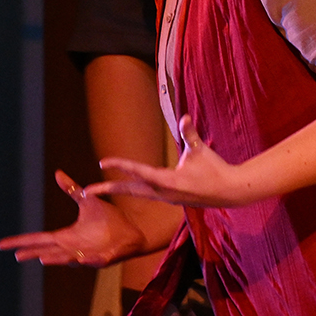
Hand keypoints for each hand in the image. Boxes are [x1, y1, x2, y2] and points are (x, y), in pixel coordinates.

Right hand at [0, 169, 149, 266]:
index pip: (40, 239)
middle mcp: (74, 248)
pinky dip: (87, 260)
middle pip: (49, 251)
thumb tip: (58, 173)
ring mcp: (89, 255)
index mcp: (67, 236)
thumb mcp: (88, 202)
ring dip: (58, 259)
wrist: (134, 231)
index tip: (1, 244)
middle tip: (16, 256)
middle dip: (34, 252)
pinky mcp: (105, 257)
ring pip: (70, 259)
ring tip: (42, 259)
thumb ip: (72, 190)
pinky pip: (95, 260)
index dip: (21, 241)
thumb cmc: (110, 221)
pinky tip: (79, 259)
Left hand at [90, 116, 259, 208]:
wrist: (230, 192)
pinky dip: (135, 191)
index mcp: (167, 180)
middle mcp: (163, 192)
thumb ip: (190, 133)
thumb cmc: (215, 168)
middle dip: (108, 190)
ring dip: (120, 191)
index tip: (102, 162)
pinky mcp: (171, 199)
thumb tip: (184, 116)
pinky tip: (129, 189)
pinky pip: (148, 195)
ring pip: (137, 194)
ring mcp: (167, 198)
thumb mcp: (201, 149)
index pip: (137, 171)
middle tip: (86, 192)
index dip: (119, 165)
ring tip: (101, 190)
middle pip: (130, 190)